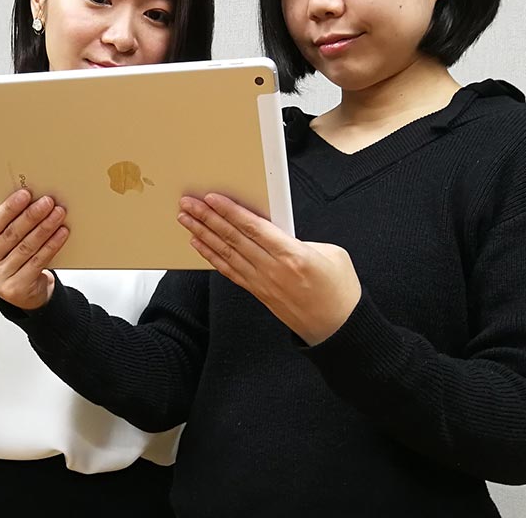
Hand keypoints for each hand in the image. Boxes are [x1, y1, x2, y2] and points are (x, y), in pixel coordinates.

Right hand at [0, 190, 68, 310]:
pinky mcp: (15, 289)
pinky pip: (37, 261)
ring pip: (25, 247)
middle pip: (10, 235)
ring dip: (44, 228)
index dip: (9, 208)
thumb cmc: (12, 263)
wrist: (27, 294)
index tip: (25, 194)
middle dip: (31, 215)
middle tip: (47, 202)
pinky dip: (51, 245)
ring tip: (57, 214)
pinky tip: (61, 233)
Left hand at [177, 194, 361, 344]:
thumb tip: (278, 231)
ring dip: (203, 234)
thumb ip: (301, 239)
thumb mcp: (332, 253)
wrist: (339, 328)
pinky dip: (212, 256)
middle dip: (208, 218)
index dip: (230, 211)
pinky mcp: (259, 293)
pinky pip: (230, 271)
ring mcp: (262, 283)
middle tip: (188, 204)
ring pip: (226, 254)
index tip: (212, 198)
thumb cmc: (340, 290)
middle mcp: (272, 269)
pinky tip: (199, 244)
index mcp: (292, 255)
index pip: (253, 227)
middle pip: (233, 238)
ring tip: (186, 220)